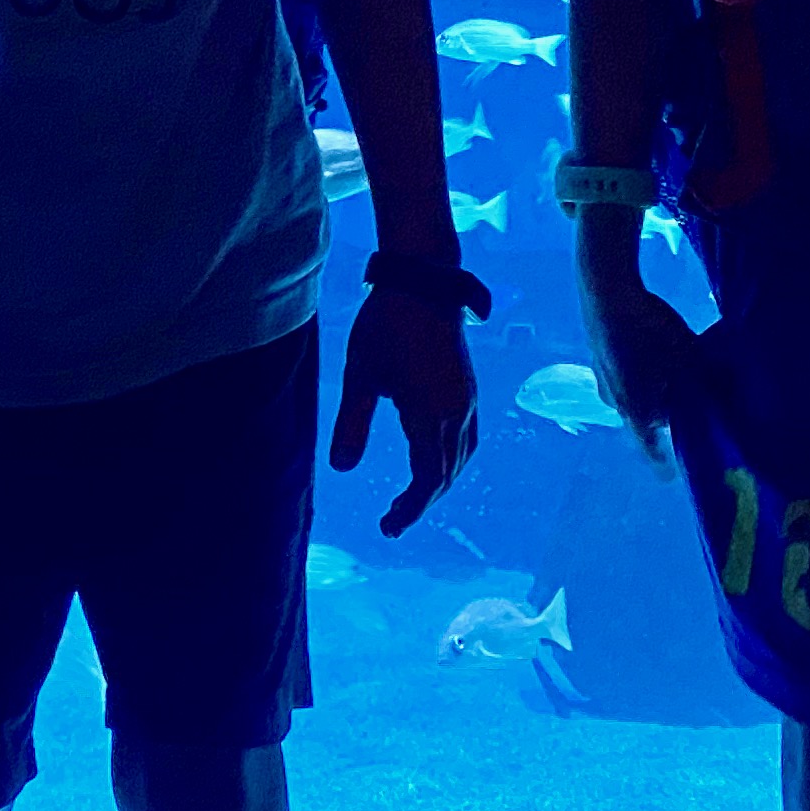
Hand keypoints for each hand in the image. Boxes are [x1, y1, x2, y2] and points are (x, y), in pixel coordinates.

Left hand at [329, 281, 476, 538]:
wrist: (424, 282)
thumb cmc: (386, 324)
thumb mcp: (360, 373)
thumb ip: (352, 423)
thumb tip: (341, 470)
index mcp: (430, 412)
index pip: (427, 478)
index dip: (410, 508)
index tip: (388, 528)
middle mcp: (457, 412)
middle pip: (446, 474)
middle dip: (421, 502)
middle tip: (391, 520)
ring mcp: (467, 400)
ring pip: (461, 458)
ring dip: (438, 483)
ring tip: (411, 499)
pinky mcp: (467, 389)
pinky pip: (468, 439)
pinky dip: (451, 461)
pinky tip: (434, 461)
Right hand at [576, 221, 699, 462]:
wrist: (605, 289)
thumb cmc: (649, 330)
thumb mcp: (691, 358)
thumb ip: (713, 385)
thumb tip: (737, 401)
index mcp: (637, 413)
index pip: (653, 453)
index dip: (665, 466)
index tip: (673, 478)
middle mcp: (615, 405)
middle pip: (646, 422)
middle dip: (667, 420)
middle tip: (689, 412)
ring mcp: (603, 381)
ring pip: (634, 398)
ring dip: (653, 394)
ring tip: (673, 378)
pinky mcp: (598, 359)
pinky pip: (624, 378)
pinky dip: (640, 374)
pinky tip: (651, 354)